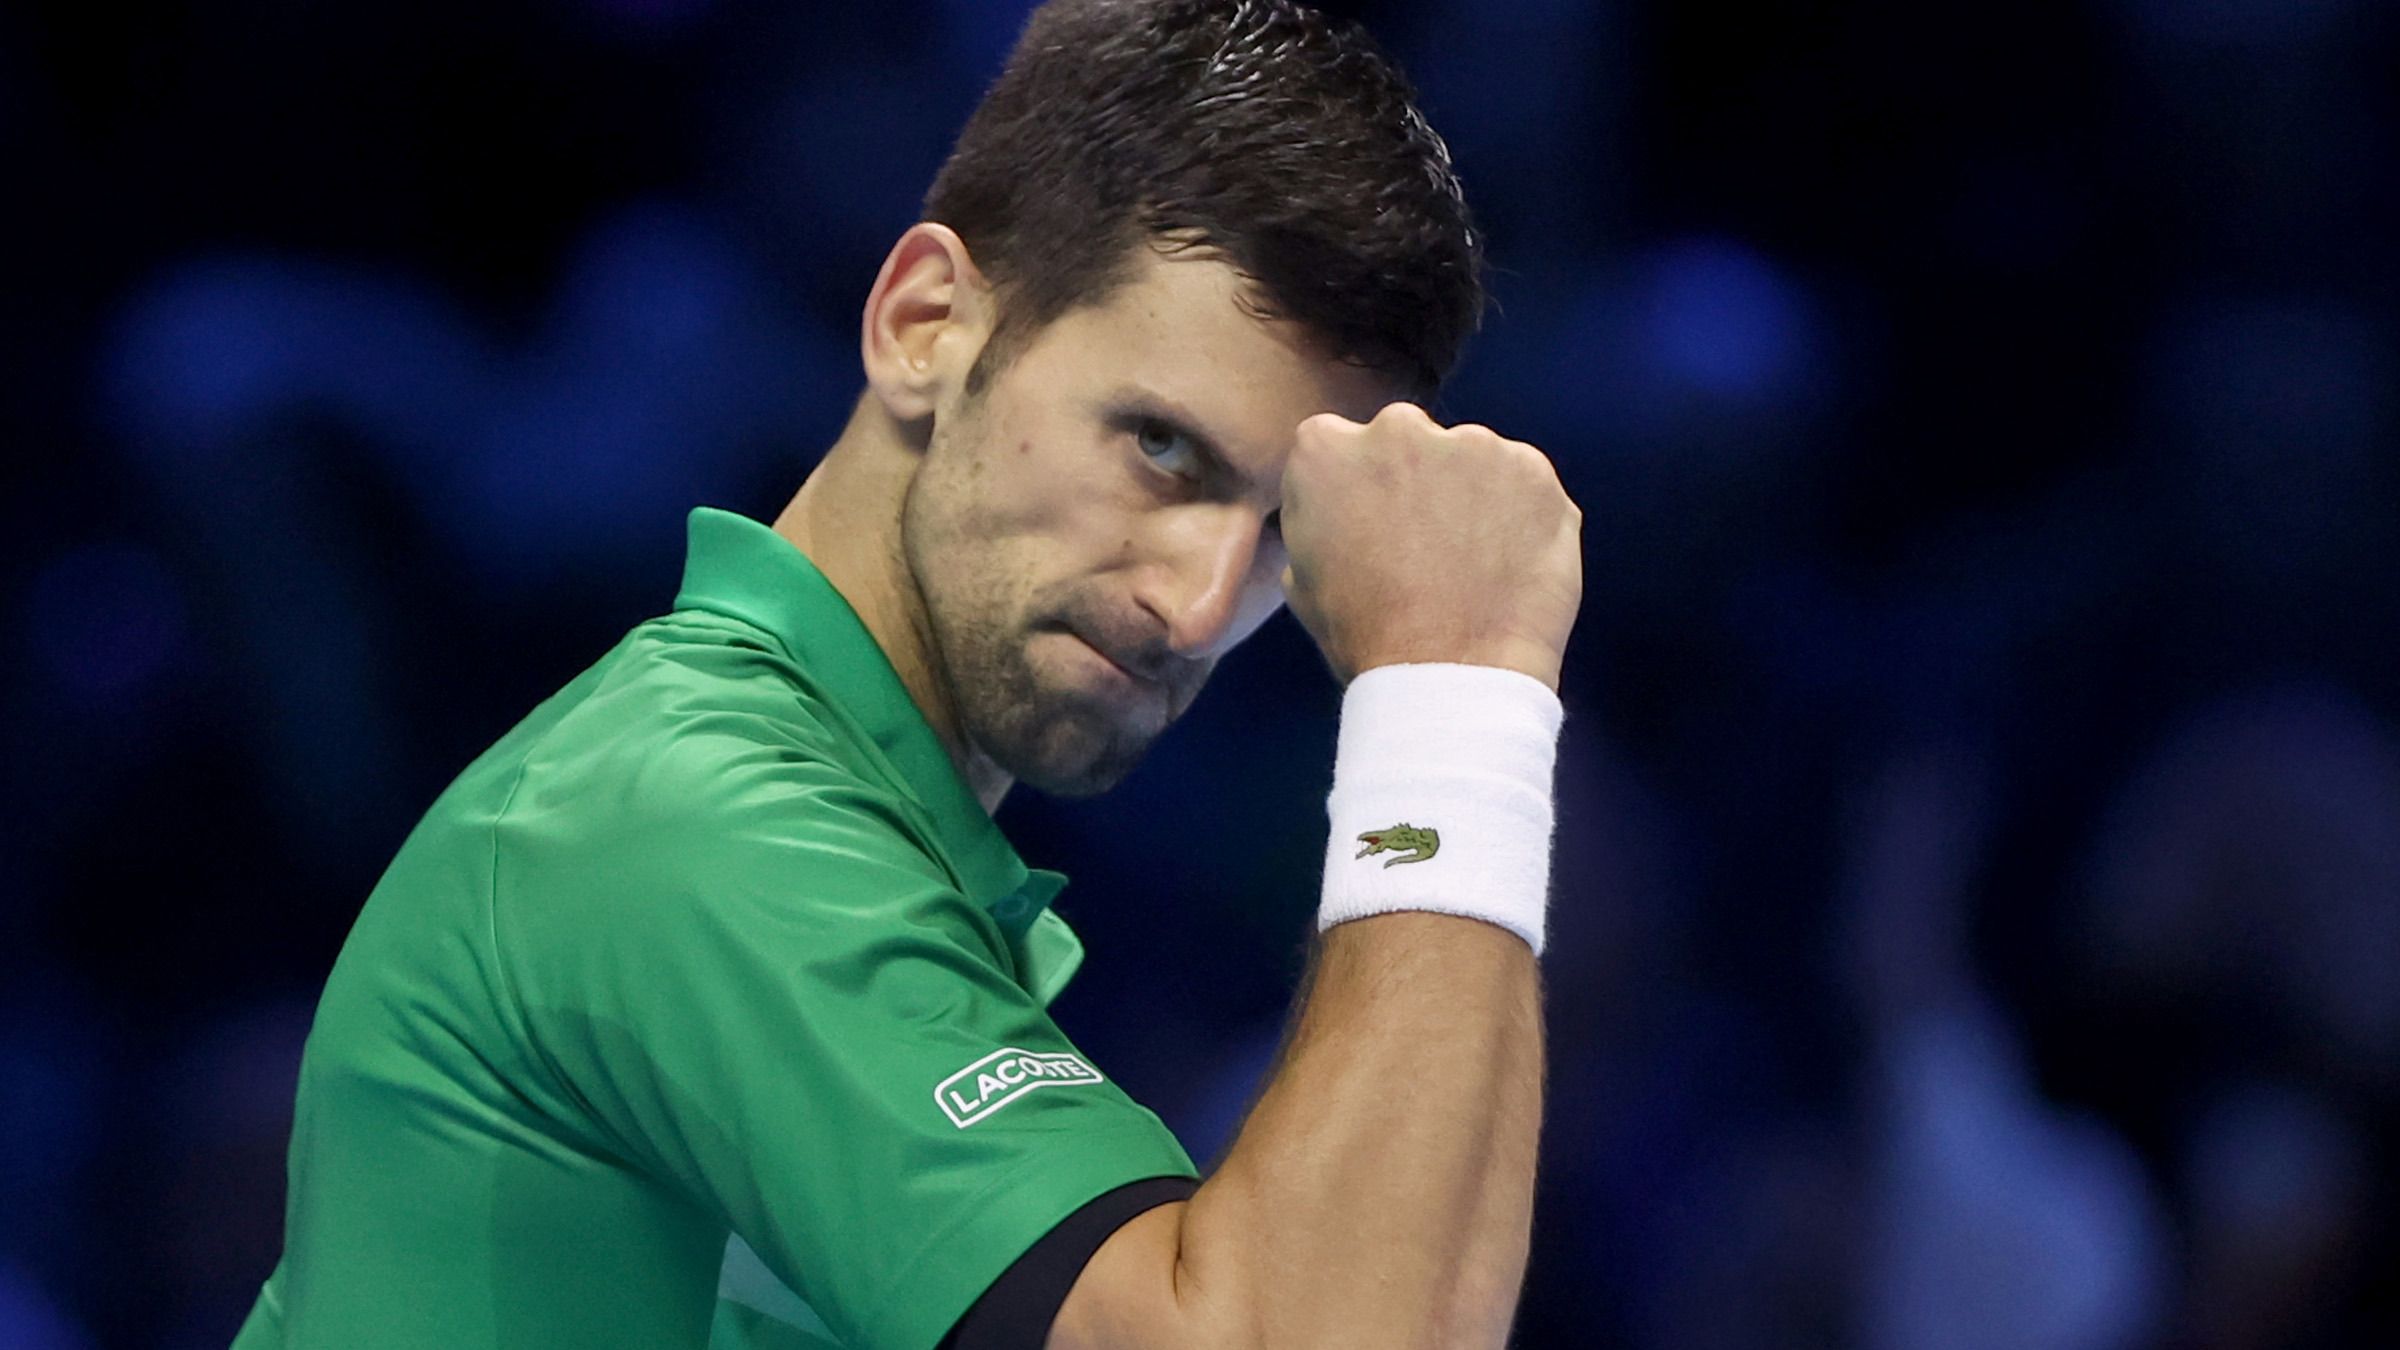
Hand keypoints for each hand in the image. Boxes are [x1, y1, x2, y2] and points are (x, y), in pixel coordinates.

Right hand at [1279, 401, 1582, 690]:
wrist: (1450, 677)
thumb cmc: (1367, 638)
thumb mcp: (1301, 577)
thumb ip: (1319, 517)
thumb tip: (1342, 510)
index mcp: (1325, 448)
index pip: (1339, 444)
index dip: (1358, 489)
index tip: (1371, 526)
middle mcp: (1398, 428)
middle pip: (1408, 439)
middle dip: (1416, 480)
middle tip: (1426, 547)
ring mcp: (1472, 443)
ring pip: (1471, 459)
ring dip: (1472, 495)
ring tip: (1471, 567)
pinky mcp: (1532, 468)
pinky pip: (1523, 483)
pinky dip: (1522, 515)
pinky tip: (1507, 566)